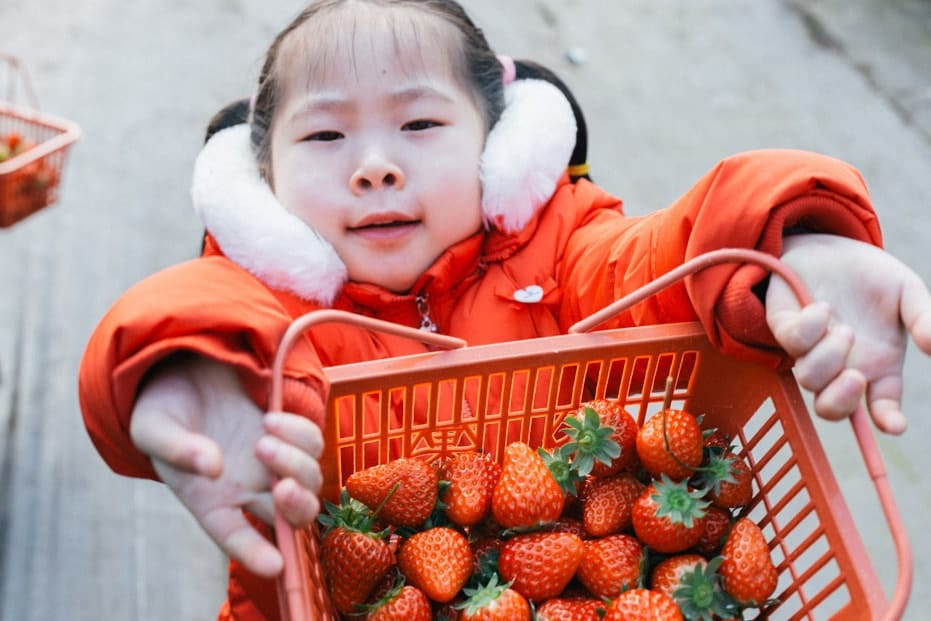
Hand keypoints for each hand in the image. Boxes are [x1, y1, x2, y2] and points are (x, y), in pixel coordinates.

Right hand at [129, 355, 323, 576]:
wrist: (182, 371)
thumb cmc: (162, 409)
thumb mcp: (151, 428)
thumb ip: (177, 450)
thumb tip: (214, 467)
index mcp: (209, 501)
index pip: (236, 537)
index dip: (256, 555)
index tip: (275, 565)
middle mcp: (246, 489)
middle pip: (290, 516)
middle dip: (297, 508)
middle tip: (282, 487)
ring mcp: (271, 462)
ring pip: (309, 481)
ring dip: (296, 465)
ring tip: (263, 437)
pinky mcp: (288, 433)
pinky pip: (313, 444)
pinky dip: (301, 434)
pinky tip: (271, 419)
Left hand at [766, 234, 930, 433]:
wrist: (832, 246)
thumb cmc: (872, 277)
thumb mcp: (907, 293)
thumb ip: (924, 318)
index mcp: (877, 367)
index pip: (880, 409)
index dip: (887, 420)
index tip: (894, 424)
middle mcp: (841, 366)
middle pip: (831, 409)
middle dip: (841, 400)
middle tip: (855, 374)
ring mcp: (810, 350)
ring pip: (809, 379)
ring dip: (828, 357)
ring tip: (844, 328)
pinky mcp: (784, 328)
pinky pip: (790, 342)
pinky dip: (809, 328)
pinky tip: (823, 308)